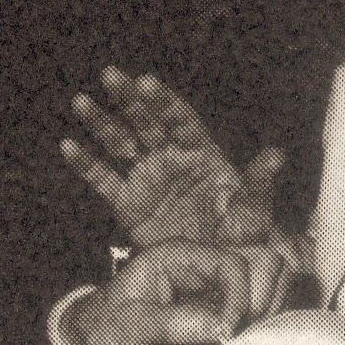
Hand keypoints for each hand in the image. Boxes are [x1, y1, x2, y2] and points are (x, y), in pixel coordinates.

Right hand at [60, 66, 284, 246]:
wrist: (213, 269)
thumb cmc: (239, 238)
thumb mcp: (252, 213)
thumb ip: (258, 184)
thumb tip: (277, 155)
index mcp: (200, 155)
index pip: (180, 120)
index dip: (163, 101)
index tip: (147, 82)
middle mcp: (170, 159)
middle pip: (146, 122)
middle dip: (128, 99)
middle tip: (111, 75)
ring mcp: (147, 178)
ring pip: (120, 143)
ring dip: (101, 122)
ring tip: (81, 102)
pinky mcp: (128, 202)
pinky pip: (104, 180)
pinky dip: (86, 163)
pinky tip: (68, 146)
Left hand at [72, 240, 286, 344]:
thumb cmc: (109, 329)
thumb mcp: (133, 326)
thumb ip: (175, 324)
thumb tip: (224, 329)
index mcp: (180, 256)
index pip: (232, 264)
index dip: (239, 297)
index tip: (228, 333)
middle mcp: (206, 265)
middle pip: (265, 263)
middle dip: (262, 300)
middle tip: (241, 333)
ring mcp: (219, 287)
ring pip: (272, 284)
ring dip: (267, 312)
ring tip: (243, 339)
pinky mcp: (226, 309)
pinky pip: (263, 308)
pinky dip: (263, 325)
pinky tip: (244, 344)